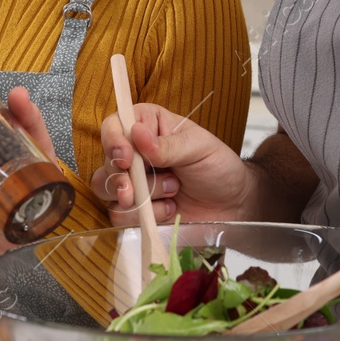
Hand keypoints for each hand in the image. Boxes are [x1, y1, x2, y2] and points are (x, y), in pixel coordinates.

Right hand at [92, 103, 253, 225]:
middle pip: (106, 162)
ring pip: (108, 190)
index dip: (113, 141)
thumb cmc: (218, 166)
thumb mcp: (199, 148)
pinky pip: (120, 215)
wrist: (232, 205)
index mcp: (149, 126)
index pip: (115, 125)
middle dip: (123, 178)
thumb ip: (167, 145)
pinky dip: (147, 214)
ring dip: (141, 196)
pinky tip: (171, 209)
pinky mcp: (136, 209)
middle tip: (136, 189)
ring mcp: (133, 182)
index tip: (125, 157)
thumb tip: (137, 134)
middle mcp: (135, 153)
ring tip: (173, 190)